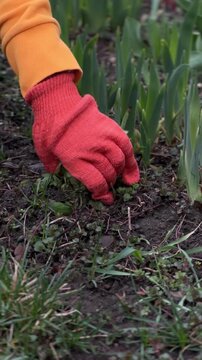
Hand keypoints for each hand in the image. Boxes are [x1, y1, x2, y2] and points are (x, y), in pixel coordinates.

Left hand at [26, 73, 139, 203]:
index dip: (102, 194)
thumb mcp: (42, 149)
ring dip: (120, 172)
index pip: (95, 182)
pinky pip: (126, 146)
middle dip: (110, 184)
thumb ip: (51, 165)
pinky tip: (132, 171)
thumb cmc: (48, 127)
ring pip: (119, 161)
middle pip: (108, 174)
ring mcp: (103, 138)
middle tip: (109, 187)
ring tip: (119, 177)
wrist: (57, 102)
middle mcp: (91, 150)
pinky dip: (132, 160)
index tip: (104, 198)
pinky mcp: (111, 128)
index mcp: (74, 159)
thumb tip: (57, 175)